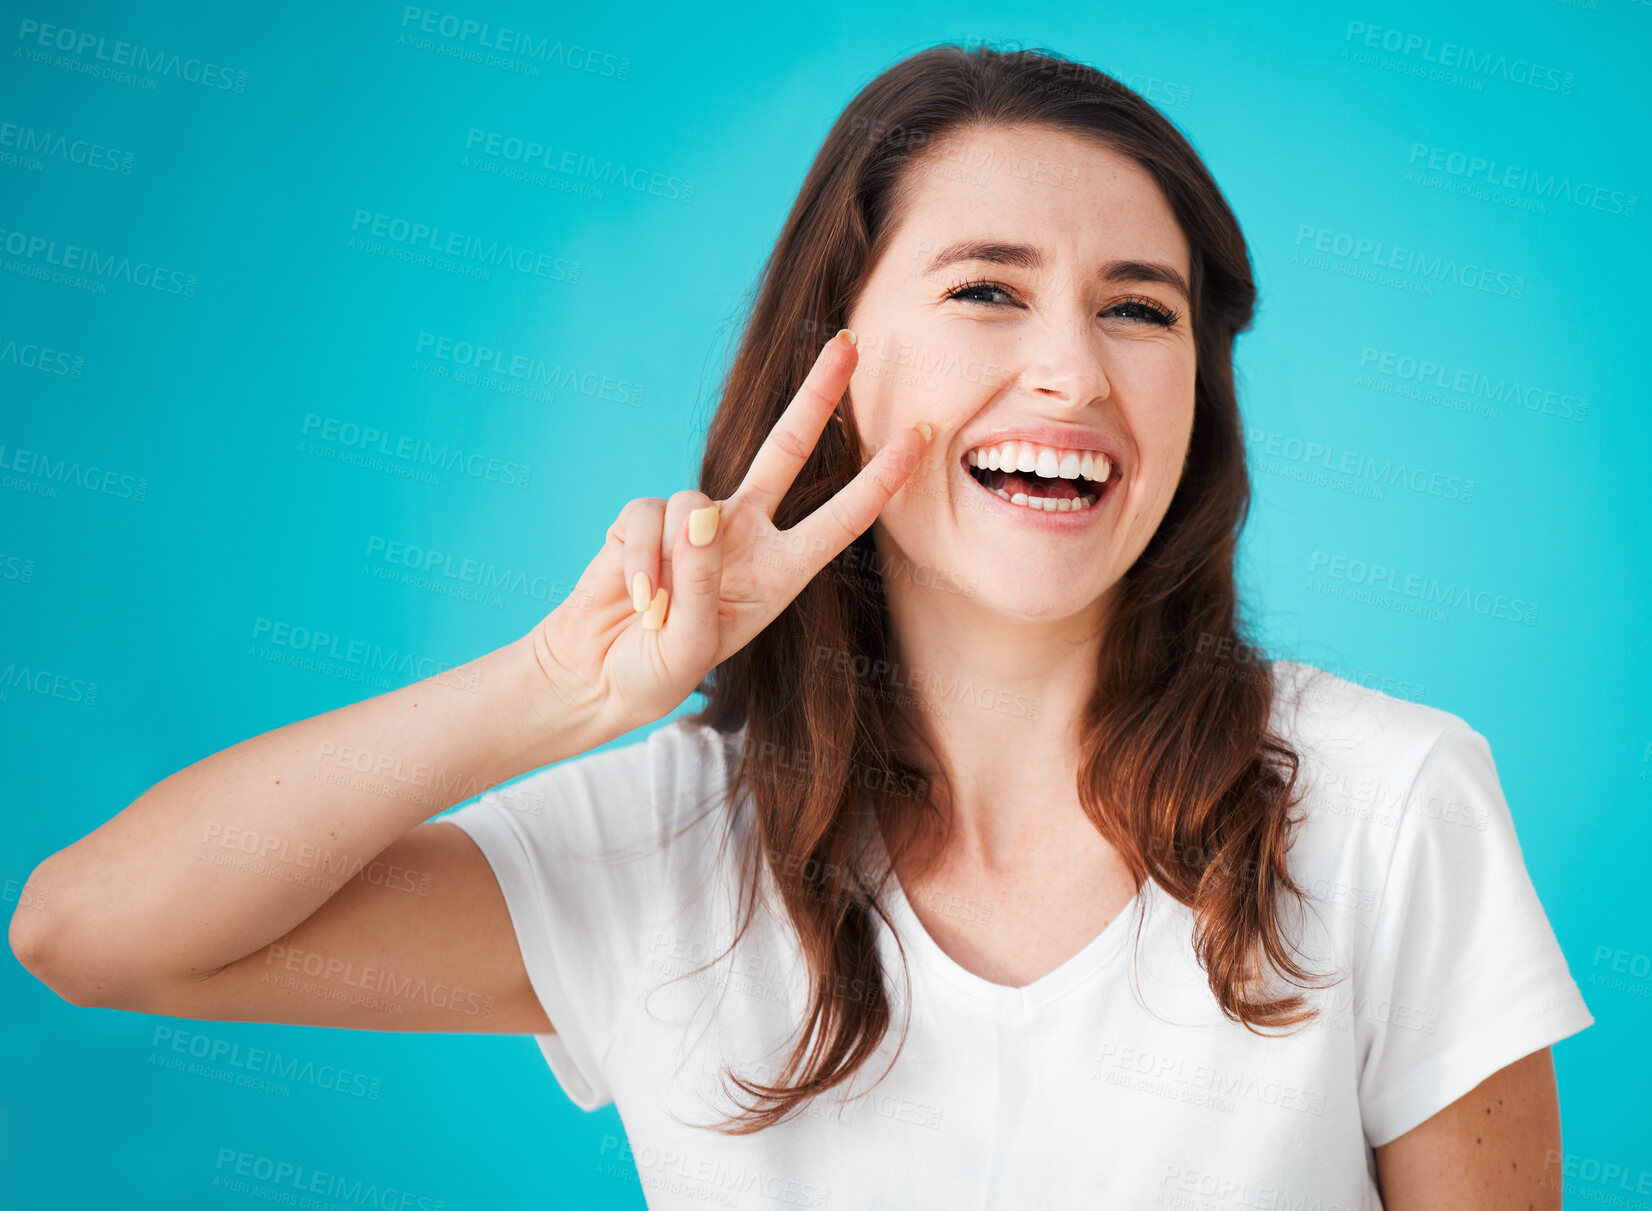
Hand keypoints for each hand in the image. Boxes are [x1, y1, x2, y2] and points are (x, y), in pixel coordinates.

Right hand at [527, 330, 932, 735]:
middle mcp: (744, 535)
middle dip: (817, 395)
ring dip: (671, 563)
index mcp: (780, 573)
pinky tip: (636, 598)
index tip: (922, 437)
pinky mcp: (643, 518)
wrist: (597, 675)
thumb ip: (700, 579)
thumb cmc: (656, 669)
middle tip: (850, 342)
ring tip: (657, 612)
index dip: (880, 480)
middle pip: (786, 449)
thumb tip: (696, 510)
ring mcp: (693, 523)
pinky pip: (645, 519)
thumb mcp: (691, 644)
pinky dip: (638, 561)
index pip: (841, 519)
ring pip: (692, 502)